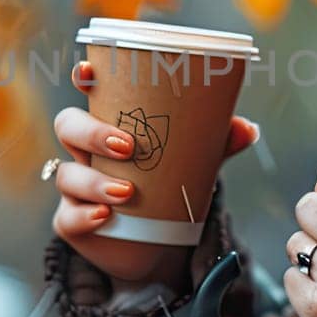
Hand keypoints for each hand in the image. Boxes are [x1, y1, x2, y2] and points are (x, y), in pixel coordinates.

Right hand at [50, 60, 259, 285]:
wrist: (155, 244)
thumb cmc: (167, 187)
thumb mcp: (193, 161)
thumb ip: (217, 143)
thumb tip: (248, 129)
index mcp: (111, 123)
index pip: (89, 93)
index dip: (83, 78)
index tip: (88, 71)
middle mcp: (86, 151)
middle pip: (68, 126)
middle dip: (92, 132)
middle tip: (128, 146)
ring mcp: (75, 187)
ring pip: (68, 175)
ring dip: (95, 181)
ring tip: (128, 192)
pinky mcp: (72, 221)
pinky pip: (67, 217)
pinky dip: (84, 216)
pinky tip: (105, 217)